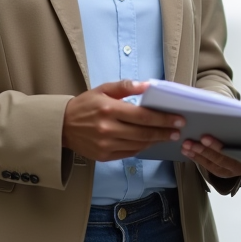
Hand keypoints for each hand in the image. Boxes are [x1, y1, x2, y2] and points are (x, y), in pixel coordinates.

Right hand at [62, 79, 183, 161]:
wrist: (62, 126)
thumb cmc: (85, 105)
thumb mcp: (103, 89)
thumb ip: (125, 86)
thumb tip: (147, 85)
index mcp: (109, 109)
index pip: (143, 116)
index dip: (163, 119)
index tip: (178, 119)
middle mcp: (108, 129)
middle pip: (144, 133)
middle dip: (164, 132)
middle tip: (178, 130)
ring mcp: (106, 145)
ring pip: (139, 145)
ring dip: (155, 141)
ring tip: (167, 136)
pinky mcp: (104, 156)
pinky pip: (129, 153)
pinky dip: (142, 147)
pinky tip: (149, 142)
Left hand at [182, 135, 240, 178]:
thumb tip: (227, 118)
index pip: (230, 152)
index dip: (216, 146)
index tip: (204, 137)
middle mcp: (239, 167)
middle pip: (219, 159)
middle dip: (203, 151)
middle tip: (189, 142)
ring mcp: (230, 172)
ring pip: (212, 165)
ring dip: (197, 156)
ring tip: (185, 147)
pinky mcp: (222, 173)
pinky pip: (209, 167)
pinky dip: (198, 159)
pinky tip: (188, 153)